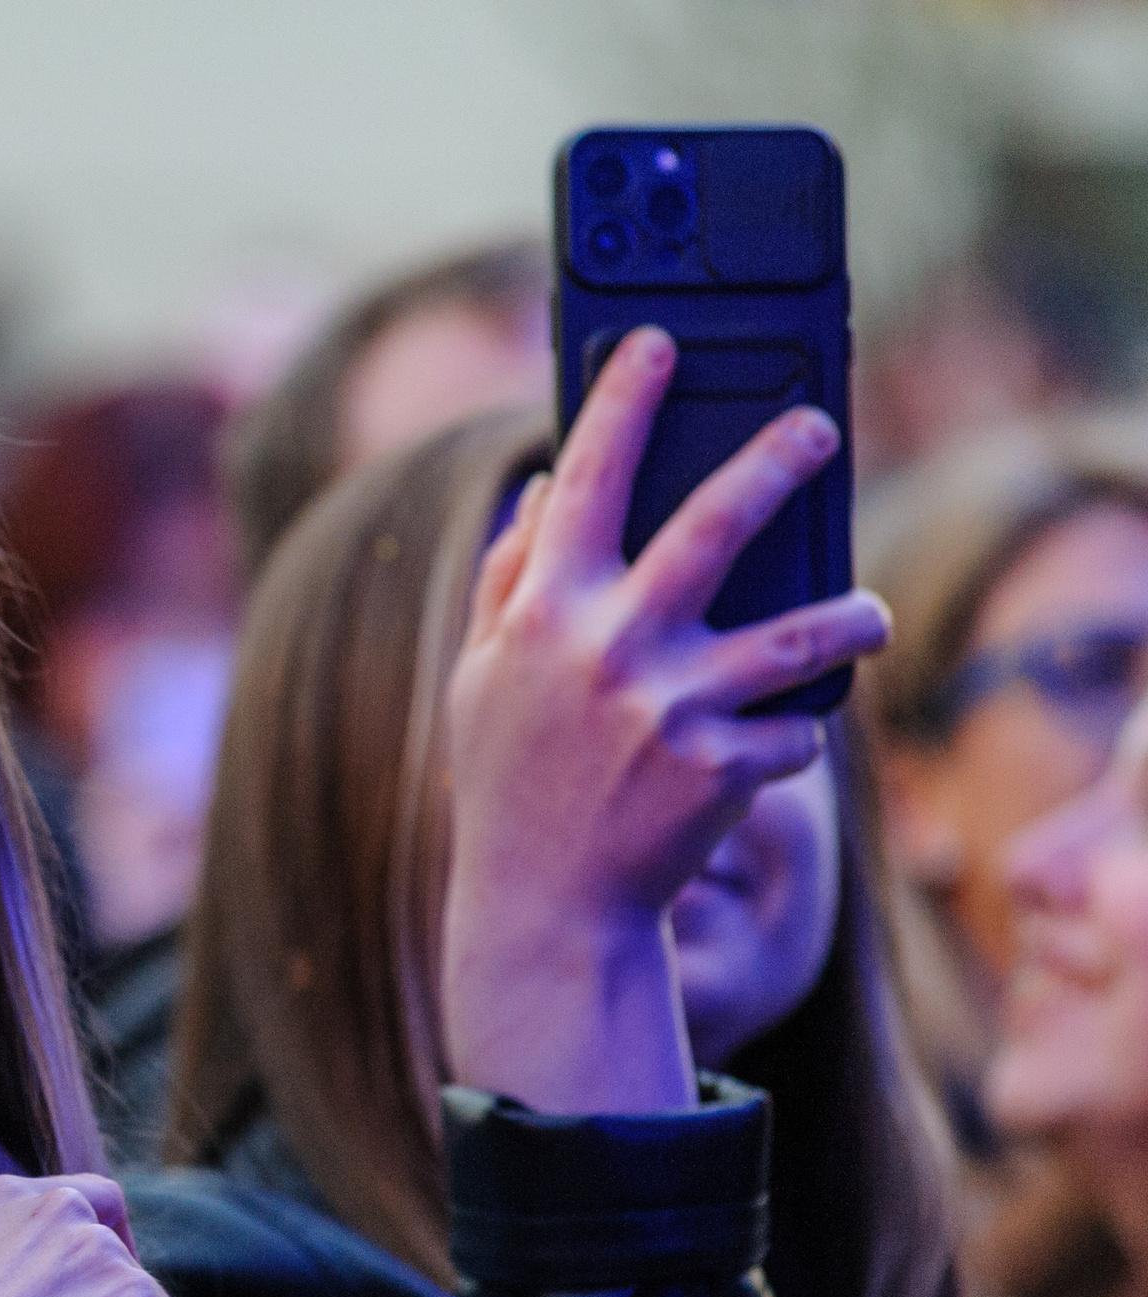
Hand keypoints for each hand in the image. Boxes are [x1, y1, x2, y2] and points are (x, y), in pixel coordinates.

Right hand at [441, 325, 889, 1112]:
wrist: (545, 904)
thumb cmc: (508, 781)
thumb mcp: (482, 678)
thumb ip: (507, 580)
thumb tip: (541, 488)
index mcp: (542, 614)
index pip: (587, 480)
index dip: (622, 402)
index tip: (659, 344)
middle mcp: (607, 650)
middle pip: (714, 526)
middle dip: (775, 463)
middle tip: (818, 427)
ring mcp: (670, 710)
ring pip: (797, 637)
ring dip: (847, 619)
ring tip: (863, 613)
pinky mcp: (722, 769)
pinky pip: (791, 732)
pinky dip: (788, 735)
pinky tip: (770, 750)